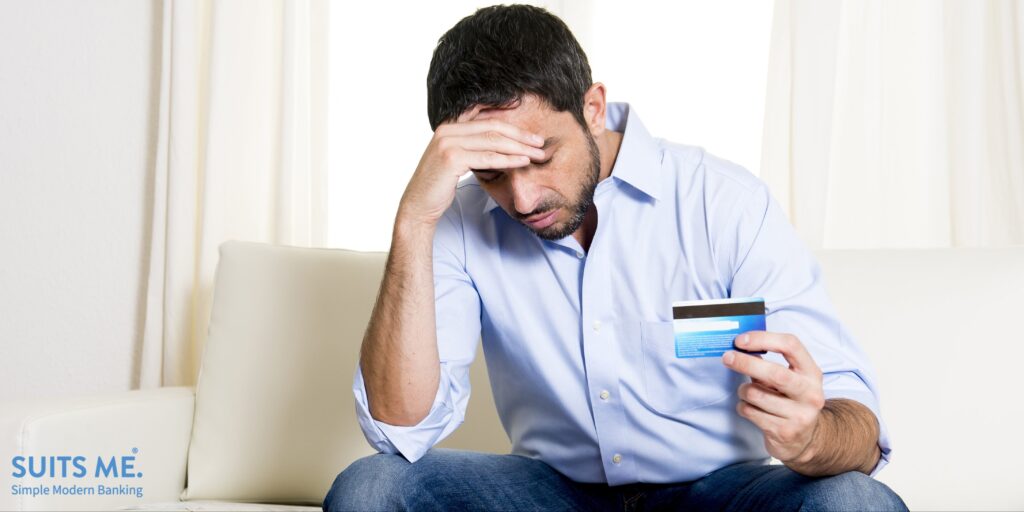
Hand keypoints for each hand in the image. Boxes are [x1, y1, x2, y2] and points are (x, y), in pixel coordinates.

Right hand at [396, 107, 545, 226]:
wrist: (418, 204)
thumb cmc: (439, 184)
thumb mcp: (454, 159)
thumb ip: (470, 145)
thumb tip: (498, 142)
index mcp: (448, 126)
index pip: (485, 116)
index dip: (510, 119)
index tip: (529, 129)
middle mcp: (447, 130)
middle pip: (493, 127)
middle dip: (520, 134)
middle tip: (540, 142)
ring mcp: (448, 142)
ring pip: (493, 141)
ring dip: (519, 147)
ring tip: (537, 153)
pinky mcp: (452, 158)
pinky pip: (488, 157)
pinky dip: (509, 159)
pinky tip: (523, 161)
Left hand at [722, 332, 825, 465]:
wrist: (804, 440)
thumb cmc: (790, 401)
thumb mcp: (789, 379)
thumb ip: (770, 362)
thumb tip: (740, 347)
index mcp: (811, 373)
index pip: (791, 345)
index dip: (763, 339)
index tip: (740, 341)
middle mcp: (810, 393)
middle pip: (775, 373)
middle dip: (746, 363)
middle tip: (727, 358)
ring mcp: (799, 414)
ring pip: (757, 395)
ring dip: (744, 391)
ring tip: (747, 393)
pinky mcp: (785, 431)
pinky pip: (751, 412)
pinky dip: (743, 407)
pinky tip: (750, 408)